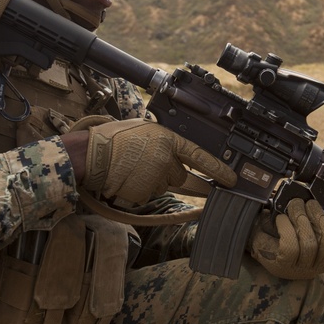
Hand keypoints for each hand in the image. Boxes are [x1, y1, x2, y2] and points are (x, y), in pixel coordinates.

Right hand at [83, 118, 235, 206]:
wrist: (92, 154)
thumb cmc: (114, 139)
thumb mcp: (145, 130)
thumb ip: (164, 141)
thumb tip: (175, 153)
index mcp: (168, 141)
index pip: (201, 158)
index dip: (219, 170)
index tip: (232, 180)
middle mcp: (166, 161)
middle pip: (182, 178)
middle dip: (172, 175)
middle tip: (153, 168)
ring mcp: (156, 179)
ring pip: (164, 186)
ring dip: (152, 180)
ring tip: (132, 167)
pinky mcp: (144, 193)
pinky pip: (149, 194)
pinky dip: (140, 188)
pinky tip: (127, 177)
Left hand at [248, 198, 323, 279]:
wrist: (259, 246)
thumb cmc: (285, 235)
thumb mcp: (305, 229)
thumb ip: (318, 220)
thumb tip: (320, 203)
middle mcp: (315, 268)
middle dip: (319, 217)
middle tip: (308, 203)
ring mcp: (299, 269)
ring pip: (310, 245)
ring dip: (302, 219)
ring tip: (294, 205)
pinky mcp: (282, 265)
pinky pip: (290, 247)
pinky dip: (286, 228)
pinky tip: (281, 219)